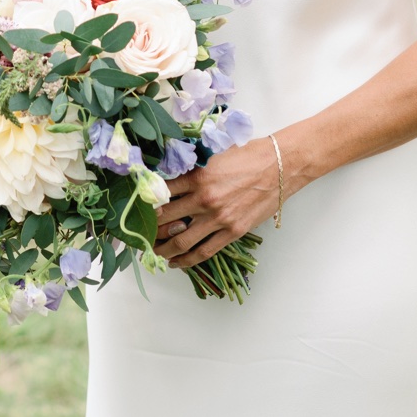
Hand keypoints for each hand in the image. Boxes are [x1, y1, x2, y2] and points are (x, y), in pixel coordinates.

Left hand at [152, 139, 279, 268]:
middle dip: (149, 229)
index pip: (161, 193)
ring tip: (153, 253)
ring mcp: (218, 218)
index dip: (146, 203)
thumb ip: (192, 166)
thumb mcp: (214, 154)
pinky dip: (187, 260)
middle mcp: (204, 199)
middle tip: (139, 235)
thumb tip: (170, 172)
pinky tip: (176, 262)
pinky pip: (204, 251)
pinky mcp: (233, 232)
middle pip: (166, 219)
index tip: (137, 210)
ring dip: (163, 250)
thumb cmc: (248, 155)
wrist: (280, 166)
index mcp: (197, 176)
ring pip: (182, 241)